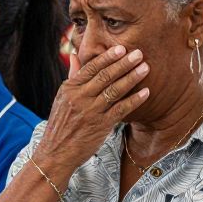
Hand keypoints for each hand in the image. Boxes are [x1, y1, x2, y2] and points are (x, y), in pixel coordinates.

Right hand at [34, 45, 150, 177]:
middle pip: (105, 76)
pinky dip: (134, 100)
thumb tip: (76, 56)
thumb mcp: (62, 98)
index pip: (91, 68)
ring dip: (132, 78)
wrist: (56, 153)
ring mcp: (91, 112)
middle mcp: (80, 98)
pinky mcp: (101, 126)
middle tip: (139, 54)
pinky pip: (121, 109)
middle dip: (124, 63)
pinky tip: (146, 92)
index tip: (121, 48)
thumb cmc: (61, 124)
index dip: (108, 57)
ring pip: (115, 90)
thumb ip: (72, 76)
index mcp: (70, 88)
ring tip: (145, 68)